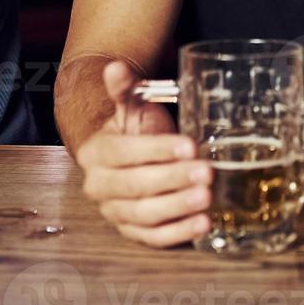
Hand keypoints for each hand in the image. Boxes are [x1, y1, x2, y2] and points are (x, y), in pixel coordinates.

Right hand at [74, 61, 211, 247]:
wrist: (123, 157)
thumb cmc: (133, 129)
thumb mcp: (131, 106)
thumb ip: (125, 89)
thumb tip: (116, 66)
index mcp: (96, 153)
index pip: (124, 153)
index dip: (156, 150)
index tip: (189, 146)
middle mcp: (100, 186)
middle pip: (136, 186)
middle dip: (173, 180)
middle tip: (206, 172)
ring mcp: (115, 213)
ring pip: (145, 215)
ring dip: (178, 208)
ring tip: (207, 198)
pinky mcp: (133, 232)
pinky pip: (154, 238)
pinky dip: (179, 234)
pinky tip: (204, 224)